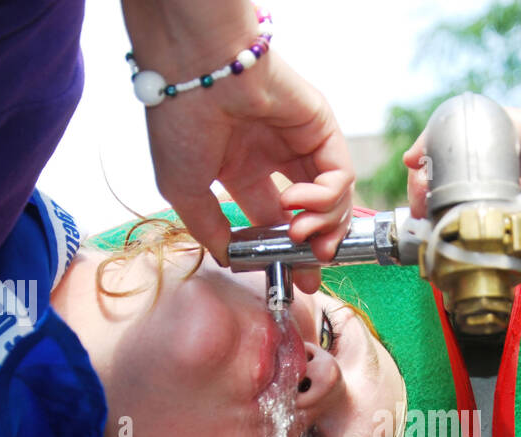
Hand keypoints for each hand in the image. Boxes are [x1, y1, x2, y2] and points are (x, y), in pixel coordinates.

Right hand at [127, 3, 353, 292]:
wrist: (197, 72)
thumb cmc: (180, 121)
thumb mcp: (183, 190)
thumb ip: (209, 229)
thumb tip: (229, 259)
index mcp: (241, 169)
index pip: (274, 219)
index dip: (285, 251)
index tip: (291, 280)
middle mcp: (274, 156)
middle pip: (313, 213)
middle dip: (317, 246)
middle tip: (312, 271)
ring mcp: (301, 142)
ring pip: (334, 199)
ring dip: (321, 225)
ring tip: (297, 233)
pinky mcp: (323, 128)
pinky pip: (341, 176)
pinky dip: (326, 198)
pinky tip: (297, 203)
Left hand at [404, 40, 520, 222]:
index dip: (519, 222)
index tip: (496, 243)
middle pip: (510, 187)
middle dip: (468, 207)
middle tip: (430, 225)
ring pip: (495, 168)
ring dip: (450, 185)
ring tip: (410, 201)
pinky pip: (499, 141)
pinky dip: (456, 147)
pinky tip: (416, 159)